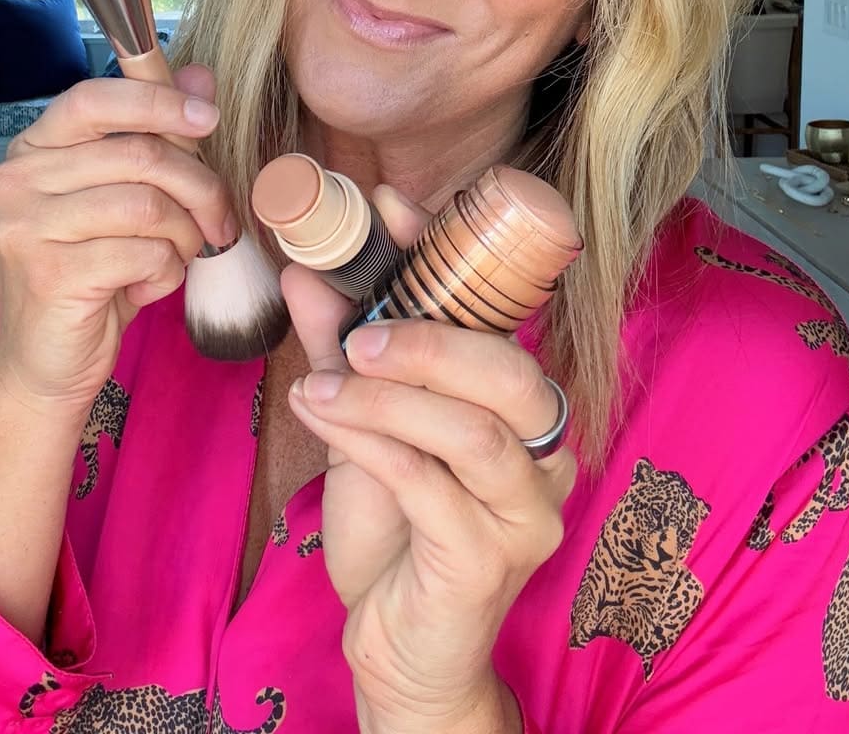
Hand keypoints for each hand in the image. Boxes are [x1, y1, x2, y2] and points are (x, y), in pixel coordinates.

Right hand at [0, 66, 236, 412]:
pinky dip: (165, 270)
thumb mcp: (126, 197)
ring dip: (184, 234)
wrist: (47, 363)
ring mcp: (27, 227)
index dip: (158, 101)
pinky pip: (143, 253)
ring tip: (179, 255)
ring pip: (147, 205)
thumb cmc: (89, 274)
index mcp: (33, 149)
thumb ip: (157, 133)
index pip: (94, 99)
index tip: (208, 118)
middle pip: (137, 154)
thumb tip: (200, 76)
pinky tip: (149, 284)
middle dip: (199, 186)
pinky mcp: (50, 274)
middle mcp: (17, 180)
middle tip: (221, 220)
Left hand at [283, 186, 574, 733]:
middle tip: (354, 335)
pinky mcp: (486, 562)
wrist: (400, 643)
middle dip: (428, 338)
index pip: (504, 318)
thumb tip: (304, 273)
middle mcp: (544, 455)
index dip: (452, 257)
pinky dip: (367, 443)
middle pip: (512, 375)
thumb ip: (342, 352)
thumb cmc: (393, 527)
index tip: (389, 205)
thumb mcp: (365, 425)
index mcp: (523, 409)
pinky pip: (428, 487)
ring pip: (470, 431)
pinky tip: (320, 420)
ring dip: (384, 398)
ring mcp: (524, 512)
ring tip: (316, 387)